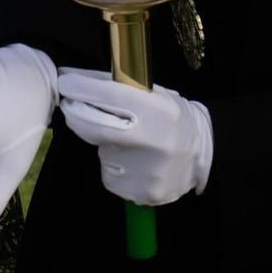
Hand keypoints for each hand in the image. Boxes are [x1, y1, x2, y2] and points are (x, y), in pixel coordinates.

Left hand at [56, 68, 213, 207]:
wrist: (206, 156)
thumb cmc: (175, 119)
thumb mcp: (156, 96)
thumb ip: (121, 89)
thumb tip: (78, 78)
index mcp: (160, 111)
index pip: (111, 96)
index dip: (82, 89)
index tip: (65, 82)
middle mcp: (154, 142)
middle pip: (95, 127)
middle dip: (76, 114)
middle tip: (71, 106)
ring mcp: (146, 173)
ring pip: (102, 152)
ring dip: (105, 144)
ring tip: (129, 142)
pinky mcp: (139, 194)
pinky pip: (110, 176)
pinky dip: (115, 166)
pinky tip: (134, 162)